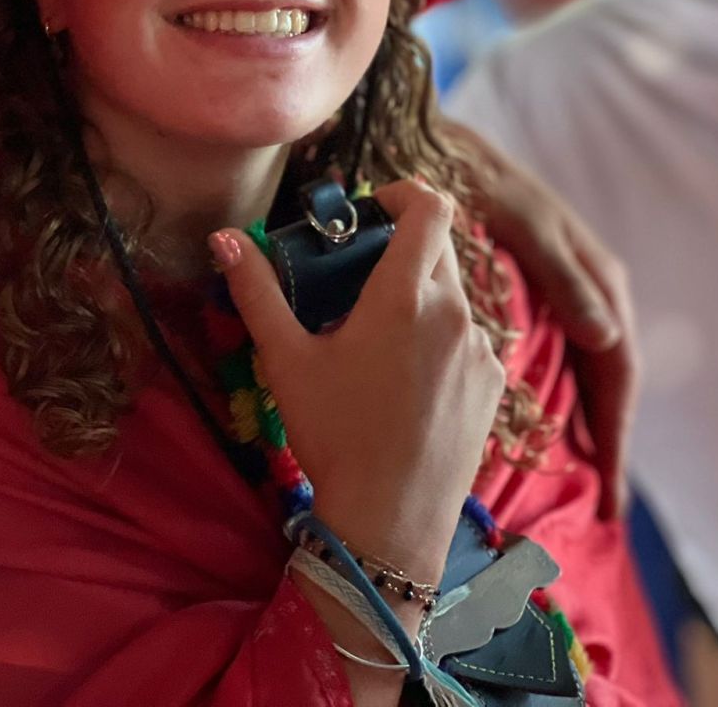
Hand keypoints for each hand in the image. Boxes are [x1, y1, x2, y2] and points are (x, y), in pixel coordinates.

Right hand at [211, 181, 505, 582]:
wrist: (391, 522)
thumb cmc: (334, 437)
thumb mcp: (286, 361)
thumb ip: (257, 291)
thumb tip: (224, 239)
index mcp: (406, 296)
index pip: (431, 206)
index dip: (406, 193)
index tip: (375, 209)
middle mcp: (454, 312)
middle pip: (439, 248)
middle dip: (402, 250)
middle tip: (359, 279)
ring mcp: (481, 348)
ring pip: (451, 297)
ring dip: (419, 301)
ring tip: (377, 344)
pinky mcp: (493, 381)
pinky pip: (468, 338)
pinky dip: (440, 341)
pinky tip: (406, 383)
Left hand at [449, 122, 637, 519]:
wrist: (450, 149)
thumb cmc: (488, 184)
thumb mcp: (527, 224)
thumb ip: (563, 275)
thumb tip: (607, 341)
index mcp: (598, 278)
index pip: (619, 370)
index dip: (617, 432)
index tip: (612, 491)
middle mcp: (593, 290)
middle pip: (611, 379)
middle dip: (612, 441)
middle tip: (608, 507)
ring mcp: (570, 293)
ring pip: (591, 370)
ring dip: (595, 422)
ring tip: (593, 481)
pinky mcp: (544, 294)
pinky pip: (568, 354)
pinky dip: (571, 395)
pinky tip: (560, 427)